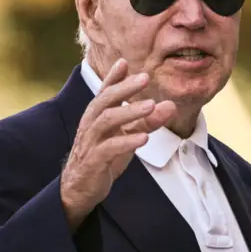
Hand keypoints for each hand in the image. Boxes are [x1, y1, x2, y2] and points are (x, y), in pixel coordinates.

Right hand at [60, 59, 175, 230]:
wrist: (80, 189)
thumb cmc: (104, 157)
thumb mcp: (128, 136)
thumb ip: (147, 121)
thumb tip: (170, 105)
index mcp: (97, 116)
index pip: (105, 91)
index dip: (114, 77)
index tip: (126, 62)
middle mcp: (91, 124)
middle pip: (105, 100)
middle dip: (125, 87)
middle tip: (146, 77)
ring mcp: (90, 142)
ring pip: (107, 120)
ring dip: (129, 111)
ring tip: (150, 105)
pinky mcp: (93, 161)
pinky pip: (108, 148)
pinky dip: (126, 141)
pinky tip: (143, 138)